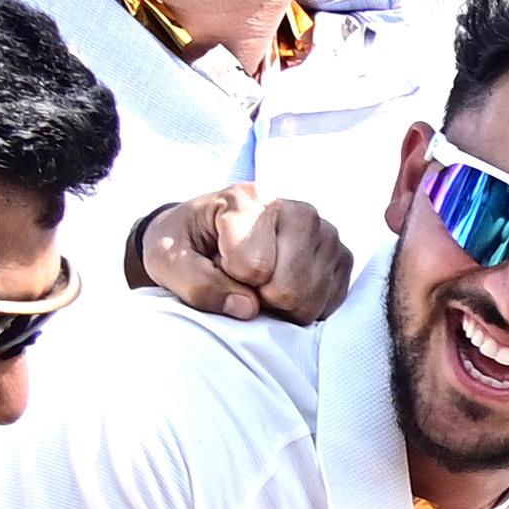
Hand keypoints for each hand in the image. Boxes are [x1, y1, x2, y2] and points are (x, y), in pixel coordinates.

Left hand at [134, 185, 354, 323]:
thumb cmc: (187, 244)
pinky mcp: (342, 257)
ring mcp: (326, 233)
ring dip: (281, 306)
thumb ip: (195, 284)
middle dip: (260, 298)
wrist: (210, 233)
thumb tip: (248, 308)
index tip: (218, 264)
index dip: (229, 280)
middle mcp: (297, 210)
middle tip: (242, 280)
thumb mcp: (165, 259)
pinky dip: (303, 307)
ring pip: (311, 301)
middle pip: (289, 288)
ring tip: (262, 282)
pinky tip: (285, 285)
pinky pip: (329, 305)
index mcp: (250, 199)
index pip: (253, 267)